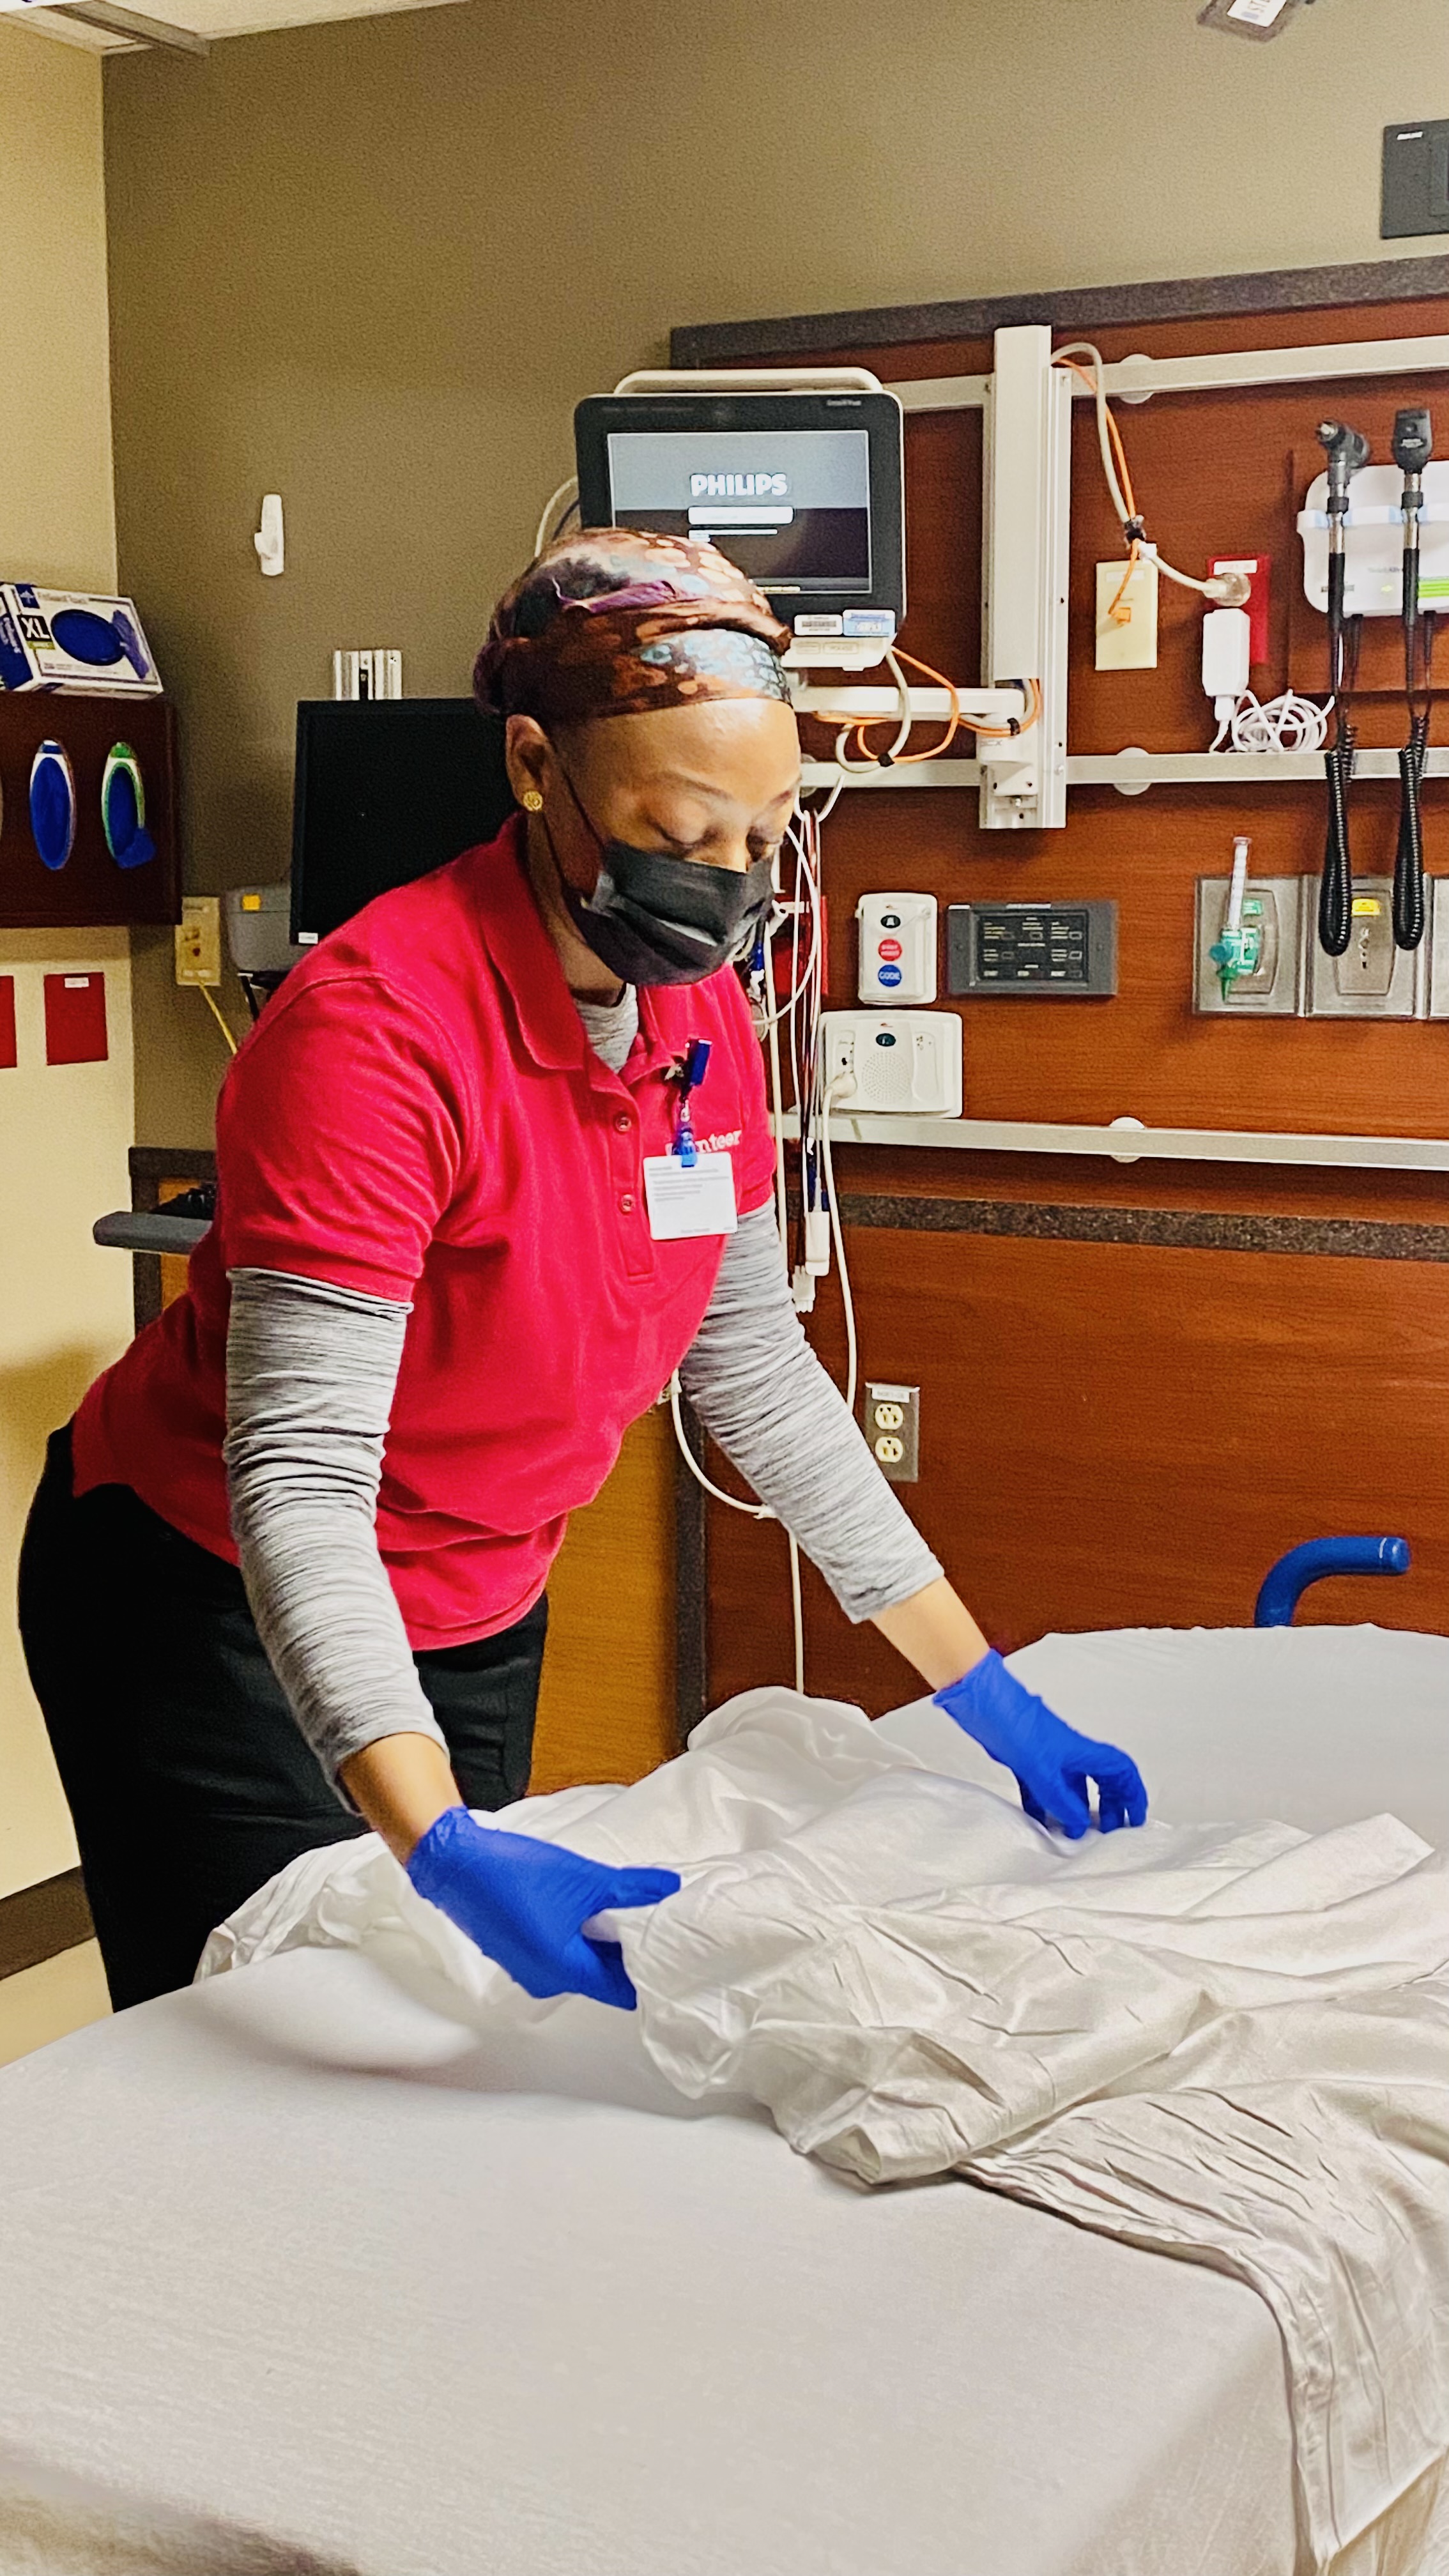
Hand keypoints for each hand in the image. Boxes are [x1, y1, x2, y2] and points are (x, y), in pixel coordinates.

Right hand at [406, 1808, 678, 2008]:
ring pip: (578, 1963)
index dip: (646, 1974)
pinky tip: (584, 1908)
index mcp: (564, 1971)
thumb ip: (630, 1888)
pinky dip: (575, 1936)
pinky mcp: (516, 1950)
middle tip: (652, 1926)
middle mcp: (545, 1979)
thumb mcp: (584, 1880)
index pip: (620, 1991)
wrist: (458, 1863)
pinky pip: (557, 1952)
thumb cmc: (515, 1875)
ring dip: (599, 1942)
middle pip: (600, 1978)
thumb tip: (669, 1887)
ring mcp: (527, 1966)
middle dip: (625, 1955)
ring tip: (622, 1912)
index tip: (667, 1954)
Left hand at [934, 1651, 1147, 1839]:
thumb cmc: (1014, 1723)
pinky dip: (1044, 1805)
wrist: (981, 1701)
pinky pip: (1042, 1787)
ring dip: (1076, 1809)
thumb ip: (1060, 1798)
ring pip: (1071, 1787)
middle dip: (1108, 1806)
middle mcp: (1069, 1753)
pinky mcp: (1026, 1759)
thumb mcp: (1040, 1768)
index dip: (1133, 1794)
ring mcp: (1048, 1756)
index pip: (1120, 1771)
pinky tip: (1040, 1822)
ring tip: (1074, 1835)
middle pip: (1100, 1781)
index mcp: (1081, 1751)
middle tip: (1106, 1832)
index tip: (1135, 1819)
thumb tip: (1080, 1824)